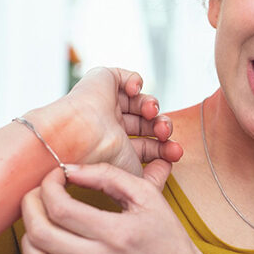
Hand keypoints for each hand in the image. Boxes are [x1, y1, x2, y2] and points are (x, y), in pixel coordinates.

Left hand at [19, 161, 216, 253]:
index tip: (57, 176)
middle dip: (30, 205)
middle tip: (40, 193)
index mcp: (116, 234)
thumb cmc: (169, 242)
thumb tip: (72, 169)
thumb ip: (110, 176)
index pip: (60, 207)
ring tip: (41, 222)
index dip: (49, 185)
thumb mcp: (149, 198)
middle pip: (40, 233)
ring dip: (28, 237)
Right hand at [27, 67, 182, 175]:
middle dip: (162, 127)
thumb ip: (153, 177)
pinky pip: (125, 77)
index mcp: (114, 148)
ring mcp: (105, 104)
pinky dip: (136, 80)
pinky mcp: (101, 82)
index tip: (175, 154)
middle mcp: (109, 126)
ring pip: (140, 100)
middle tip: (165, 134)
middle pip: (146, 123)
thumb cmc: (101, 160)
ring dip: (153, 106)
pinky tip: (135, 91)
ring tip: (151, 112)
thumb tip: (167, 168)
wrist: (78, 137)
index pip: (146, 145)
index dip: (164, 147)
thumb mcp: (134, 176)